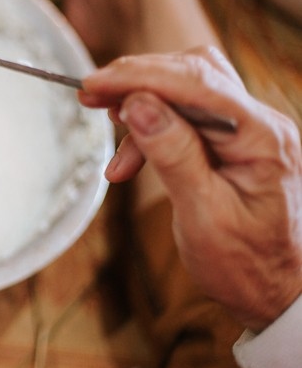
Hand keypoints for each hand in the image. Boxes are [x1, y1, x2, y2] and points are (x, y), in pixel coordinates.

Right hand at [79, 46, 301, 331]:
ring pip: (188, 89)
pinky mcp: (233, 142)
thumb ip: (174, 155)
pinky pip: (188, 115)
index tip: (94, 82)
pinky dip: (152, 128)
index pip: (198, 84)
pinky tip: (129, 161)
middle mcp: (261, 124)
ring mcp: (249, 131)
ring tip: (108, 125)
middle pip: (194, 73)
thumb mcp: (203, 216)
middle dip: (138, 80)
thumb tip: (138, 104)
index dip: (140, 76)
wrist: (277, 294)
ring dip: (143, 103)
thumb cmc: (246, 266)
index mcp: (262, 140)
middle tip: (90, 95)